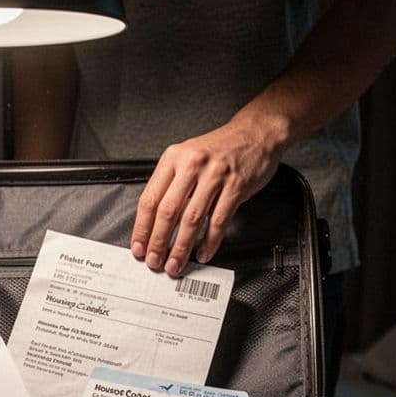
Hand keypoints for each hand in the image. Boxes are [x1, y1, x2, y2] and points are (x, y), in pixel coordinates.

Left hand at [132, 117, 282, 276]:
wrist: (256, 133)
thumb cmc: (221, 147)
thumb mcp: (187, 156)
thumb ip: (171, 183)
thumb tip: (155, 221)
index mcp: (174, 158)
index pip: (150, 198)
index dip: (142, 227)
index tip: (139, 246)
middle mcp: (192, 164)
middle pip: (167, 211)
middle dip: (158, 242)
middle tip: (155, 260)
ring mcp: (215, 175)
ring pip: (191, 219)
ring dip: (181, 247)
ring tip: (175, 263)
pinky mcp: (236, 186)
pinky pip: (219, 220)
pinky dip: (210, 242)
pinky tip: (203, 253)